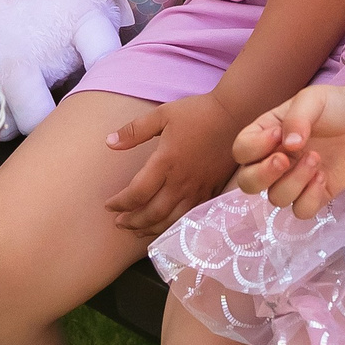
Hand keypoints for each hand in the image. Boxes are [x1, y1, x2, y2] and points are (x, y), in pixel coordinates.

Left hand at [103, 91, 245, 234]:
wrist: (235, 115)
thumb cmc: (197, 113)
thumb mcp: (162, 115)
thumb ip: (134, 131)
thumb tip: (109, 142)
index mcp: (165, 162)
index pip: (137, 193)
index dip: (120, 203)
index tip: (109, 206)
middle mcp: (181, 181)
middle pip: (152, 213)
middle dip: (132, 222)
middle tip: (119, 223)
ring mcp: (198, 189)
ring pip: (171, 220)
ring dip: (151, 229)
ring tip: (137, 231)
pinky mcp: (211, 191)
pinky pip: (190, 217)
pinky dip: (174, 227)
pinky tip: (166, 227)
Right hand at [230, 82, 344, 219]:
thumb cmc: (334, 106)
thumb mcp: (313, 100)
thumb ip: (297, 119)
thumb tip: (288, 146)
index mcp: (265, 134)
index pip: (241, 150)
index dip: (254, 148)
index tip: (277, 134)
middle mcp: (274, 159)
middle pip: (248, 183)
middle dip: (263, 175)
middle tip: (285, 159)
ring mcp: (293, 180)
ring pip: (276, 198)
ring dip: (294, 182)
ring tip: (316, 159)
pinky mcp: (315, 195)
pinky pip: (301, 211)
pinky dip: (310, 198)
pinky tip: (323, 177)